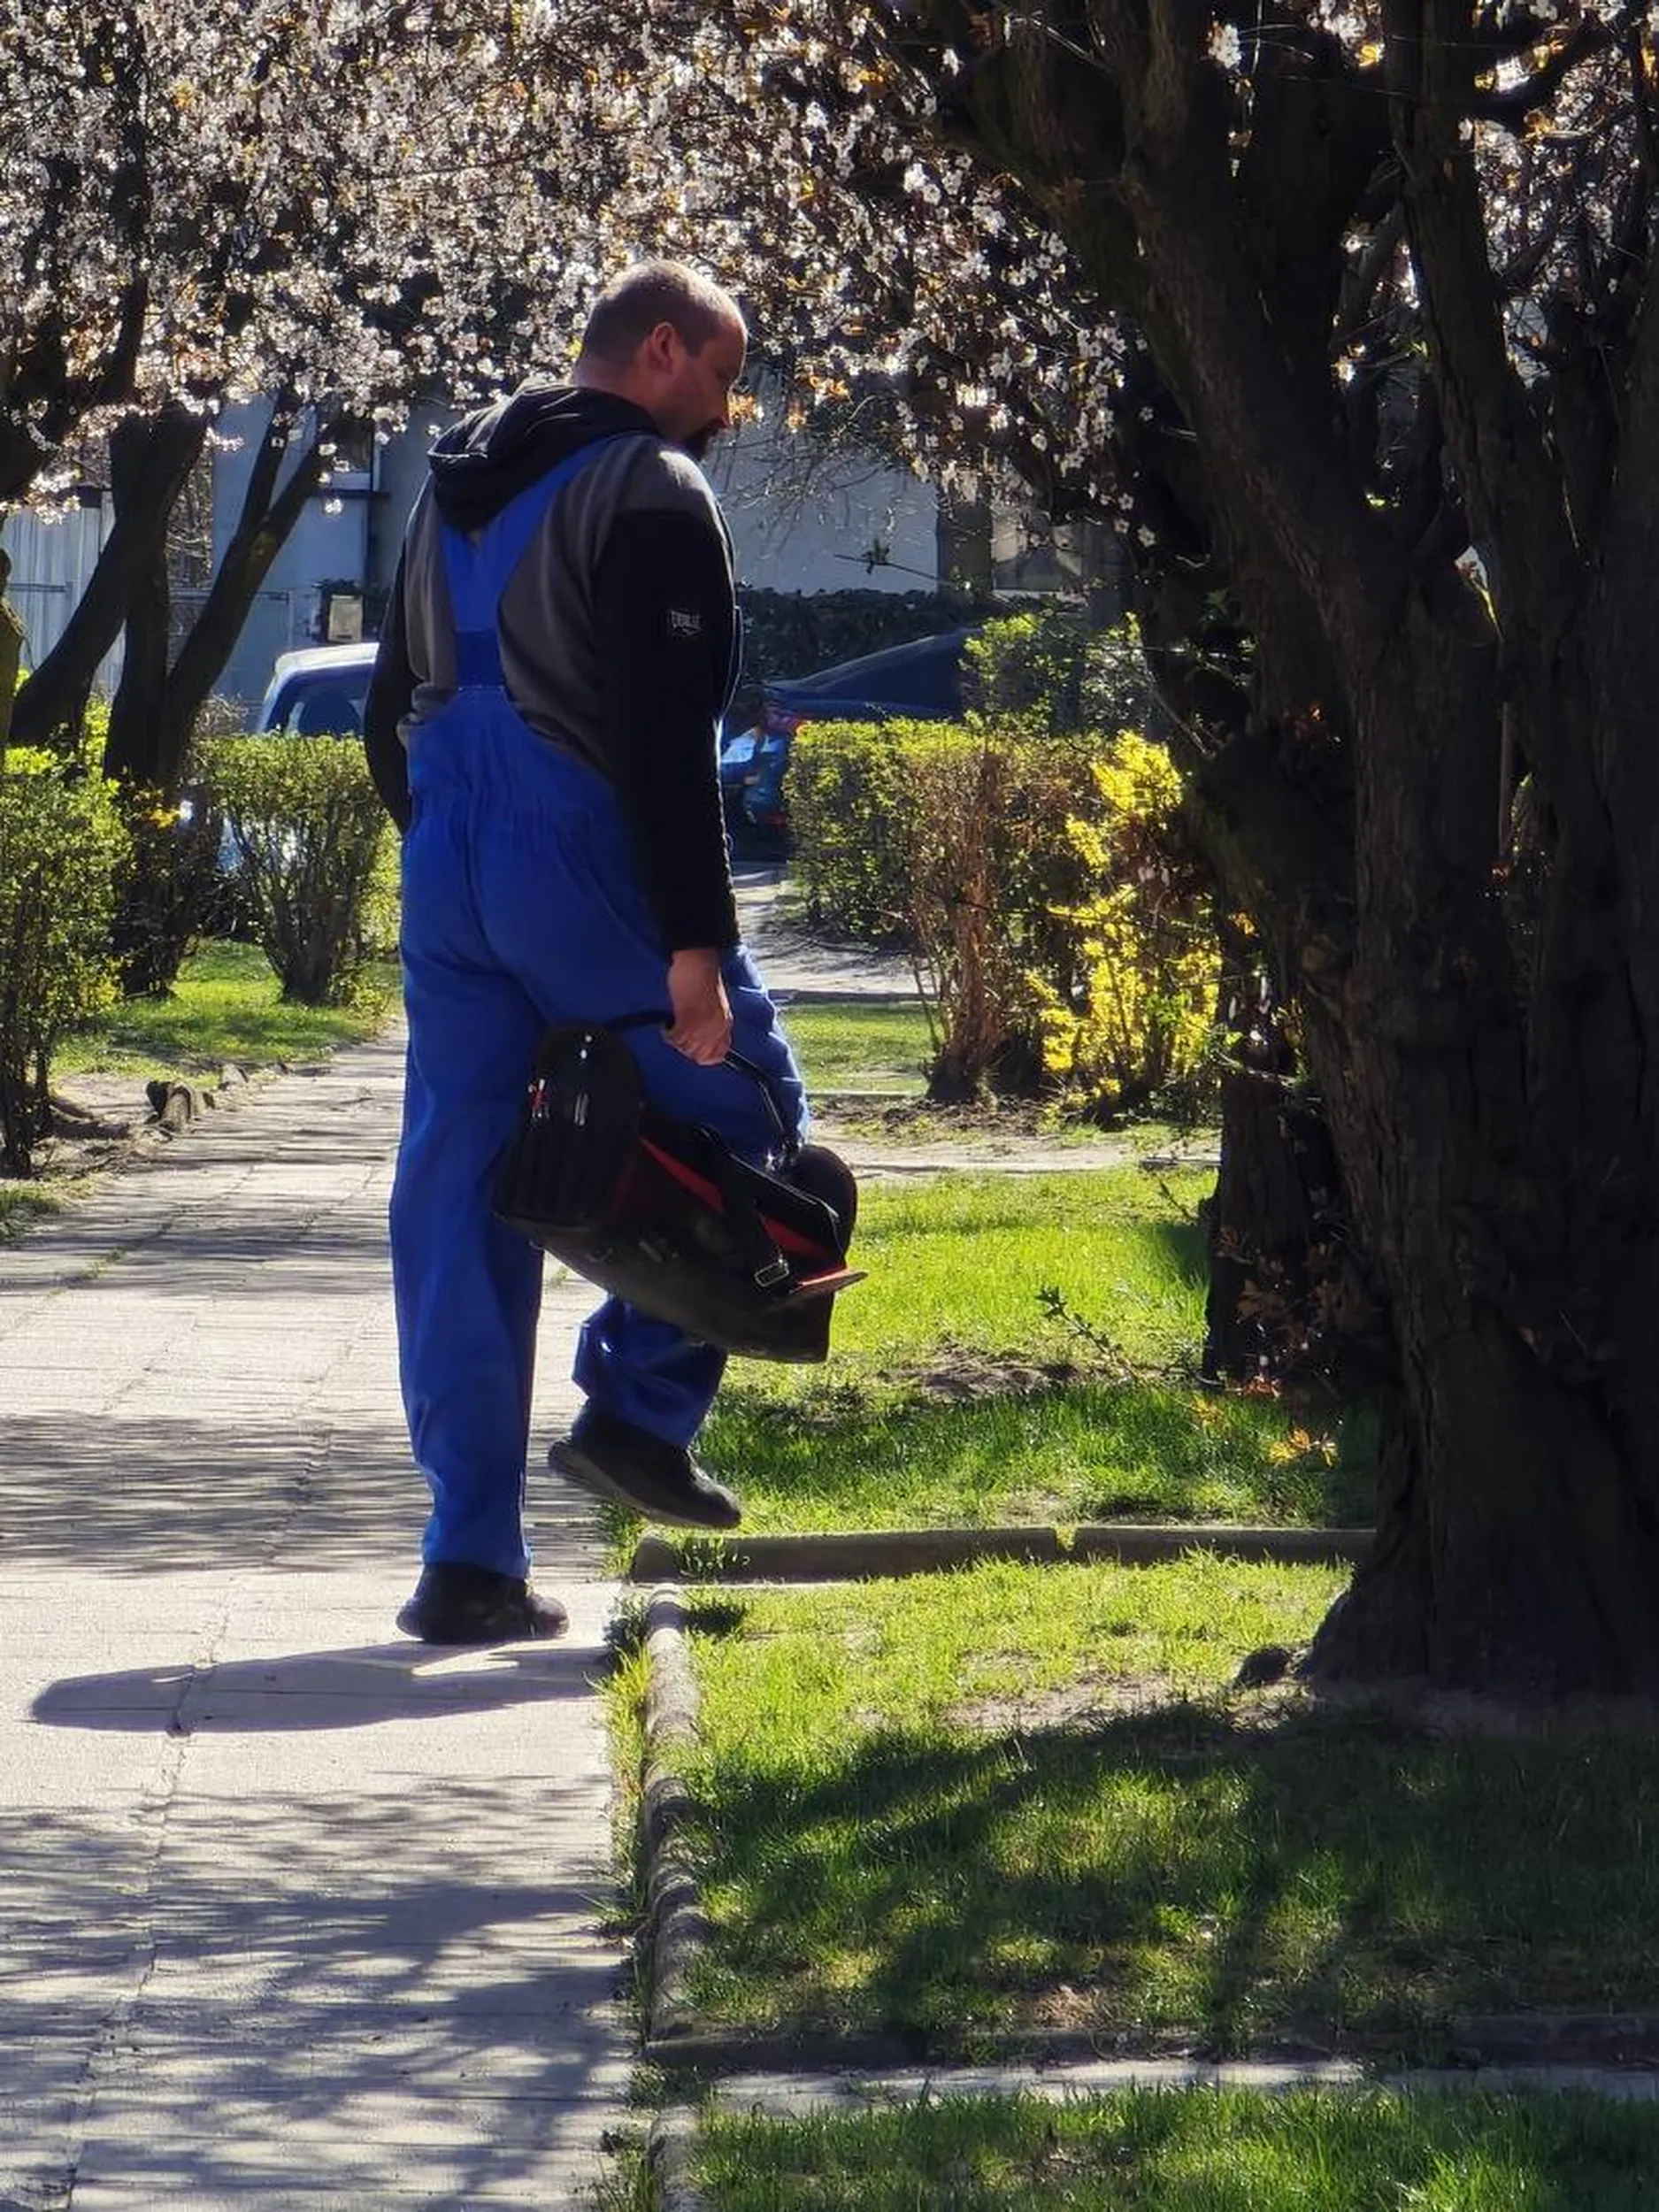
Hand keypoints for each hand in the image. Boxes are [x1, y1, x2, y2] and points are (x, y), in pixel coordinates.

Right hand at [665, 947, 732, 1064]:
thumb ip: (710, 1024)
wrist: (699, 962)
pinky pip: (675, 1037)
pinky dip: (668, 1033)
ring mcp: (703, 1025)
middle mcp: (716, 1028)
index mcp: (725, 1024)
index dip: (704, 1056)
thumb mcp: (713, 1007)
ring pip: (685, 1048)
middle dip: (686, 1048)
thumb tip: (699, 1041)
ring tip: (672, 1027)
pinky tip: (666, 1024)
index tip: (693, 1051)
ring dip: (675, 1040)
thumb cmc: (703, 979)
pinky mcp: (688, 1018)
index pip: (719, 1054)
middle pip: (699, 1054)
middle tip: (677, 1035)